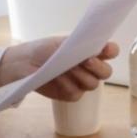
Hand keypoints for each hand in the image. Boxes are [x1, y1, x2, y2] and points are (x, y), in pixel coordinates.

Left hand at [0, 37, 117, 100]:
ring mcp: (81, 82)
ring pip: (93, 84)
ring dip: (80, 76)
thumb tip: (94, 48)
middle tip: (85, 61)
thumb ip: (79, 46)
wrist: (25, 64)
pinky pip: (76, 93)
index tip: (105, 50)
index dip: (111, 51)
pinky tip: (57, 79)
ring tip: (65, 68)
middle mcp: (90, 68)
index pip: (111, 51)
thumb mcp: (62, 42)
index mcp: (90, 51)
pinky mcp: (71, 94)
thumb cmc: (44, 49)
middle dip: (98, 67)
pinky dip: (67, 86)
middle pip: (106, 72)